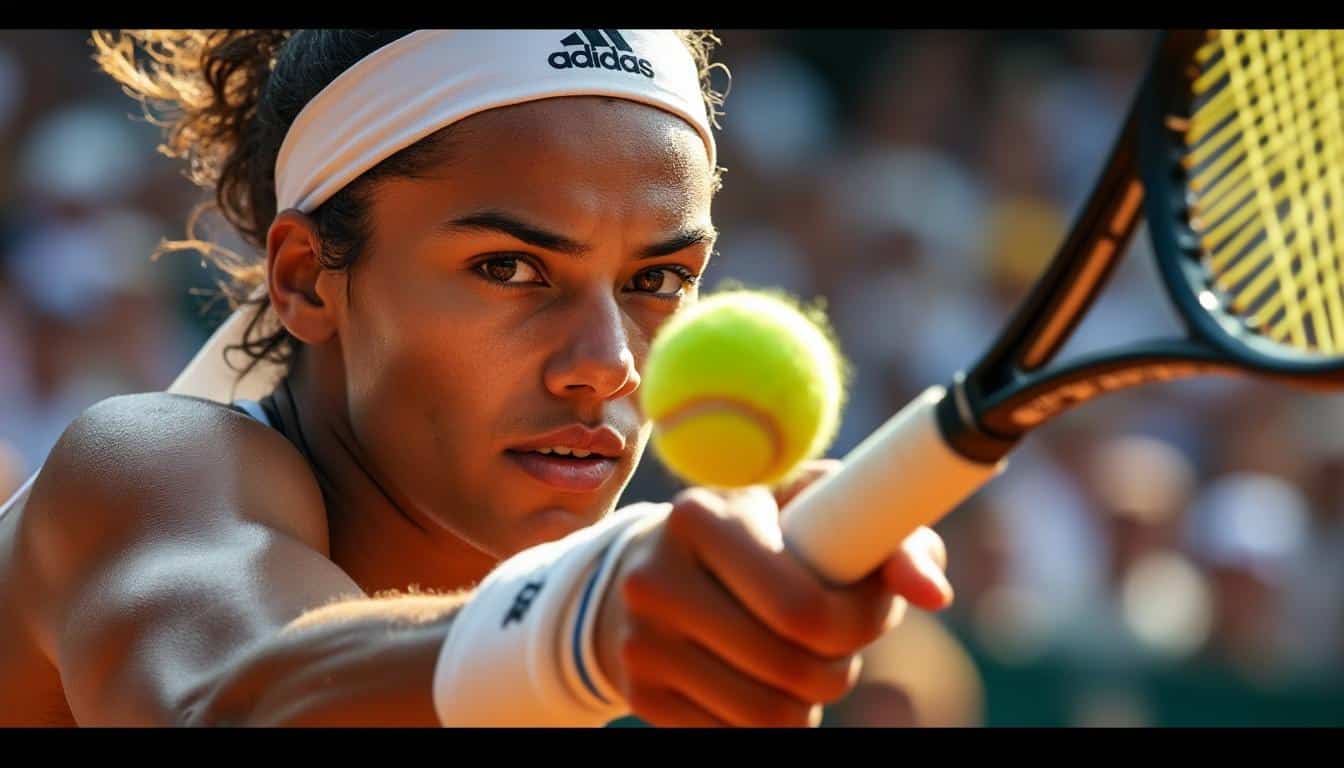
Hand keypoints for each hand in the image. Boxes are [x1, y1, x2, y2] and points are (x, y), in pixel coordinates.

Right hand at [594, 461, 952, 726]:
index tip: (874, 610)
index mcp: (701, 516)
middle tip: (843, 643)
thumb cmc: (763, 528)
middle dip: (841, 665)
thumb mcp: (819, 507)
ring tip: (808, 663)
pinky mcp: (639, 693)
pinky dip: (771, 721)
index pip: (804, 609)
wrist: (647, 569)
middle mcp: (656, 578)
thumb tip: (935, 595)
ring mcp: (641, 642)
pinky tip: (765, 682)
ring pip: (769, 716)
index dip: (862, 622)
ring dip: (810, 702)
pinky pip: (735, 738)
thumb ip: (889, 537)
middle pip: (793, 669)